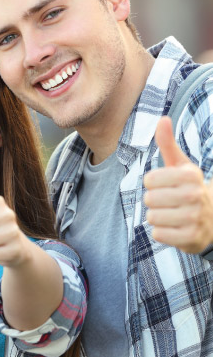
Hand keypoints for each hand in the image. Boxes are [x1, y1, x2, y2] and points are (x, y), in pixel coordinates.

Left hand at [144, 116, 212, 252]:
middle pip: (149, 199)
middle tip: (169, 202)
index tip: (165, 185)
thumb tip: (162, 119)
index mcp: (191, 175)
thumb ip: (168, 143)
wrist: (211, 220)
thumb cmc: (188, 188)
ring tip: (172, 215)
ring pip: (152, 217)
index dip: (152, 184)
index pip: (149, 180)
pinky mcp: (191, 238)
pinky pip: (158, 235)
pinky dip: (161, 233)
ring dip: (157, 218)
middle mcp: (195, 195)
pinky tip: (174, 228)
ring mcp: (195, 217)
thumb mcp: (180, 165)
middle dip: (154, 202)